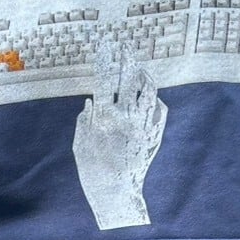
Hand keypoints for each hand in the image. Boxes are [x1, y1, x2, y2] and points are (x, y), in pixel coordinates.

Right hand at [72, 35, 168, 229]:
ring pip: (148, 91)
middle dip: (127, 59)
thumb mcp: (79, 145)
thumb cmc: (93, 171)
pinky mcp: (155, 136)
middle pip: (129, 80)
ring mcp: (143, 125)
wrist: (116, 194)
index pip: (105, 80)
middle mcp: (126, 118)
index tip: (106, 45)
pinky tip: (151, 95)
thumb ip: (84, 121)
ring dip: (144, 76)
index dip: (105, 60)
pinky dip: (155, 99)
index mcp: (105, 118)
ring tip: (140, 67)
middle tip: (126, 47)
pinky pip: (160, 110)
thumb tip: (90, 101)